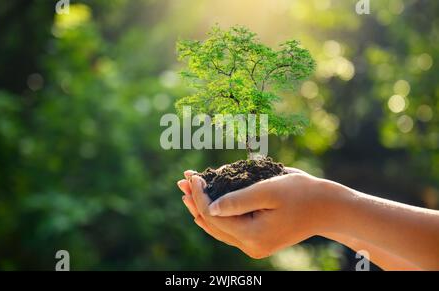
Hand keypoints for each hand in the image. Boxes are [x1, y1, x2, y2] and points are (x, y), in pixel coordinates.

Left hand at [177, 168, 330, 258]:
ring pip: (218, 228)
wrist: (326, 208)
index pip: (214, 215)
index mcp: (253, 235)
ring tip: (187, 191)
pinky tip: (206, 205)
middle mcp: (250, 246)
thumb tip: (210, 207)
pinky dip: (216, 215)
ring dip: (202, 208)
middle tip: (181, 181)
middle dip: (196, 201)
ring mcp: (254, 245)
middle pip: (212, 224)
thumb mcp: (268, 190)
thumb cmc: (301, 193)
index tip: (192, 175)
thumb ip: (238, 200)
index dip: (200, 195)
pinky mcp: (257, 240)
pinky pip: (229, 229)